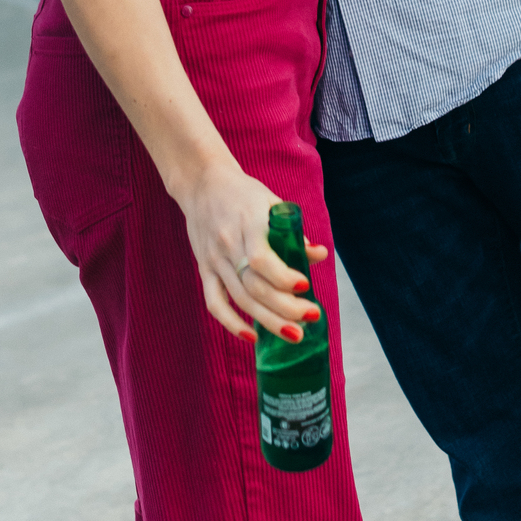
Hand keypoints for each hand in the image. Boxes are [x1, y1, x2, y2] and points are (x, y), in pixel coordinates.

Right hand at [179, 160, 328, 344]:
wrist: (202, 183)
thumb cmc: (243, 193)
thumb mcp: (271, 202)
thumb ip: (293, 231)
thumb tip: (319, 256)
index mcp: (248, 222)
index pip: (262, 259)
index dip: (284, 278)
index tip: (306, 286)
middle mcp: (228, 244)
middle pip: (254, 286)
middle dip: (285, 307)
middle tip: (311, 318)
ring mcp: (214, 259)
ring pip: (240, 298)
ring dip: (268, 321)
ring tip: (294, 334)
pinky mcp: (204, 269)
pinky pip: (215, 302)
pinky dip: (232, 323)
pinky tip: (252, 337)